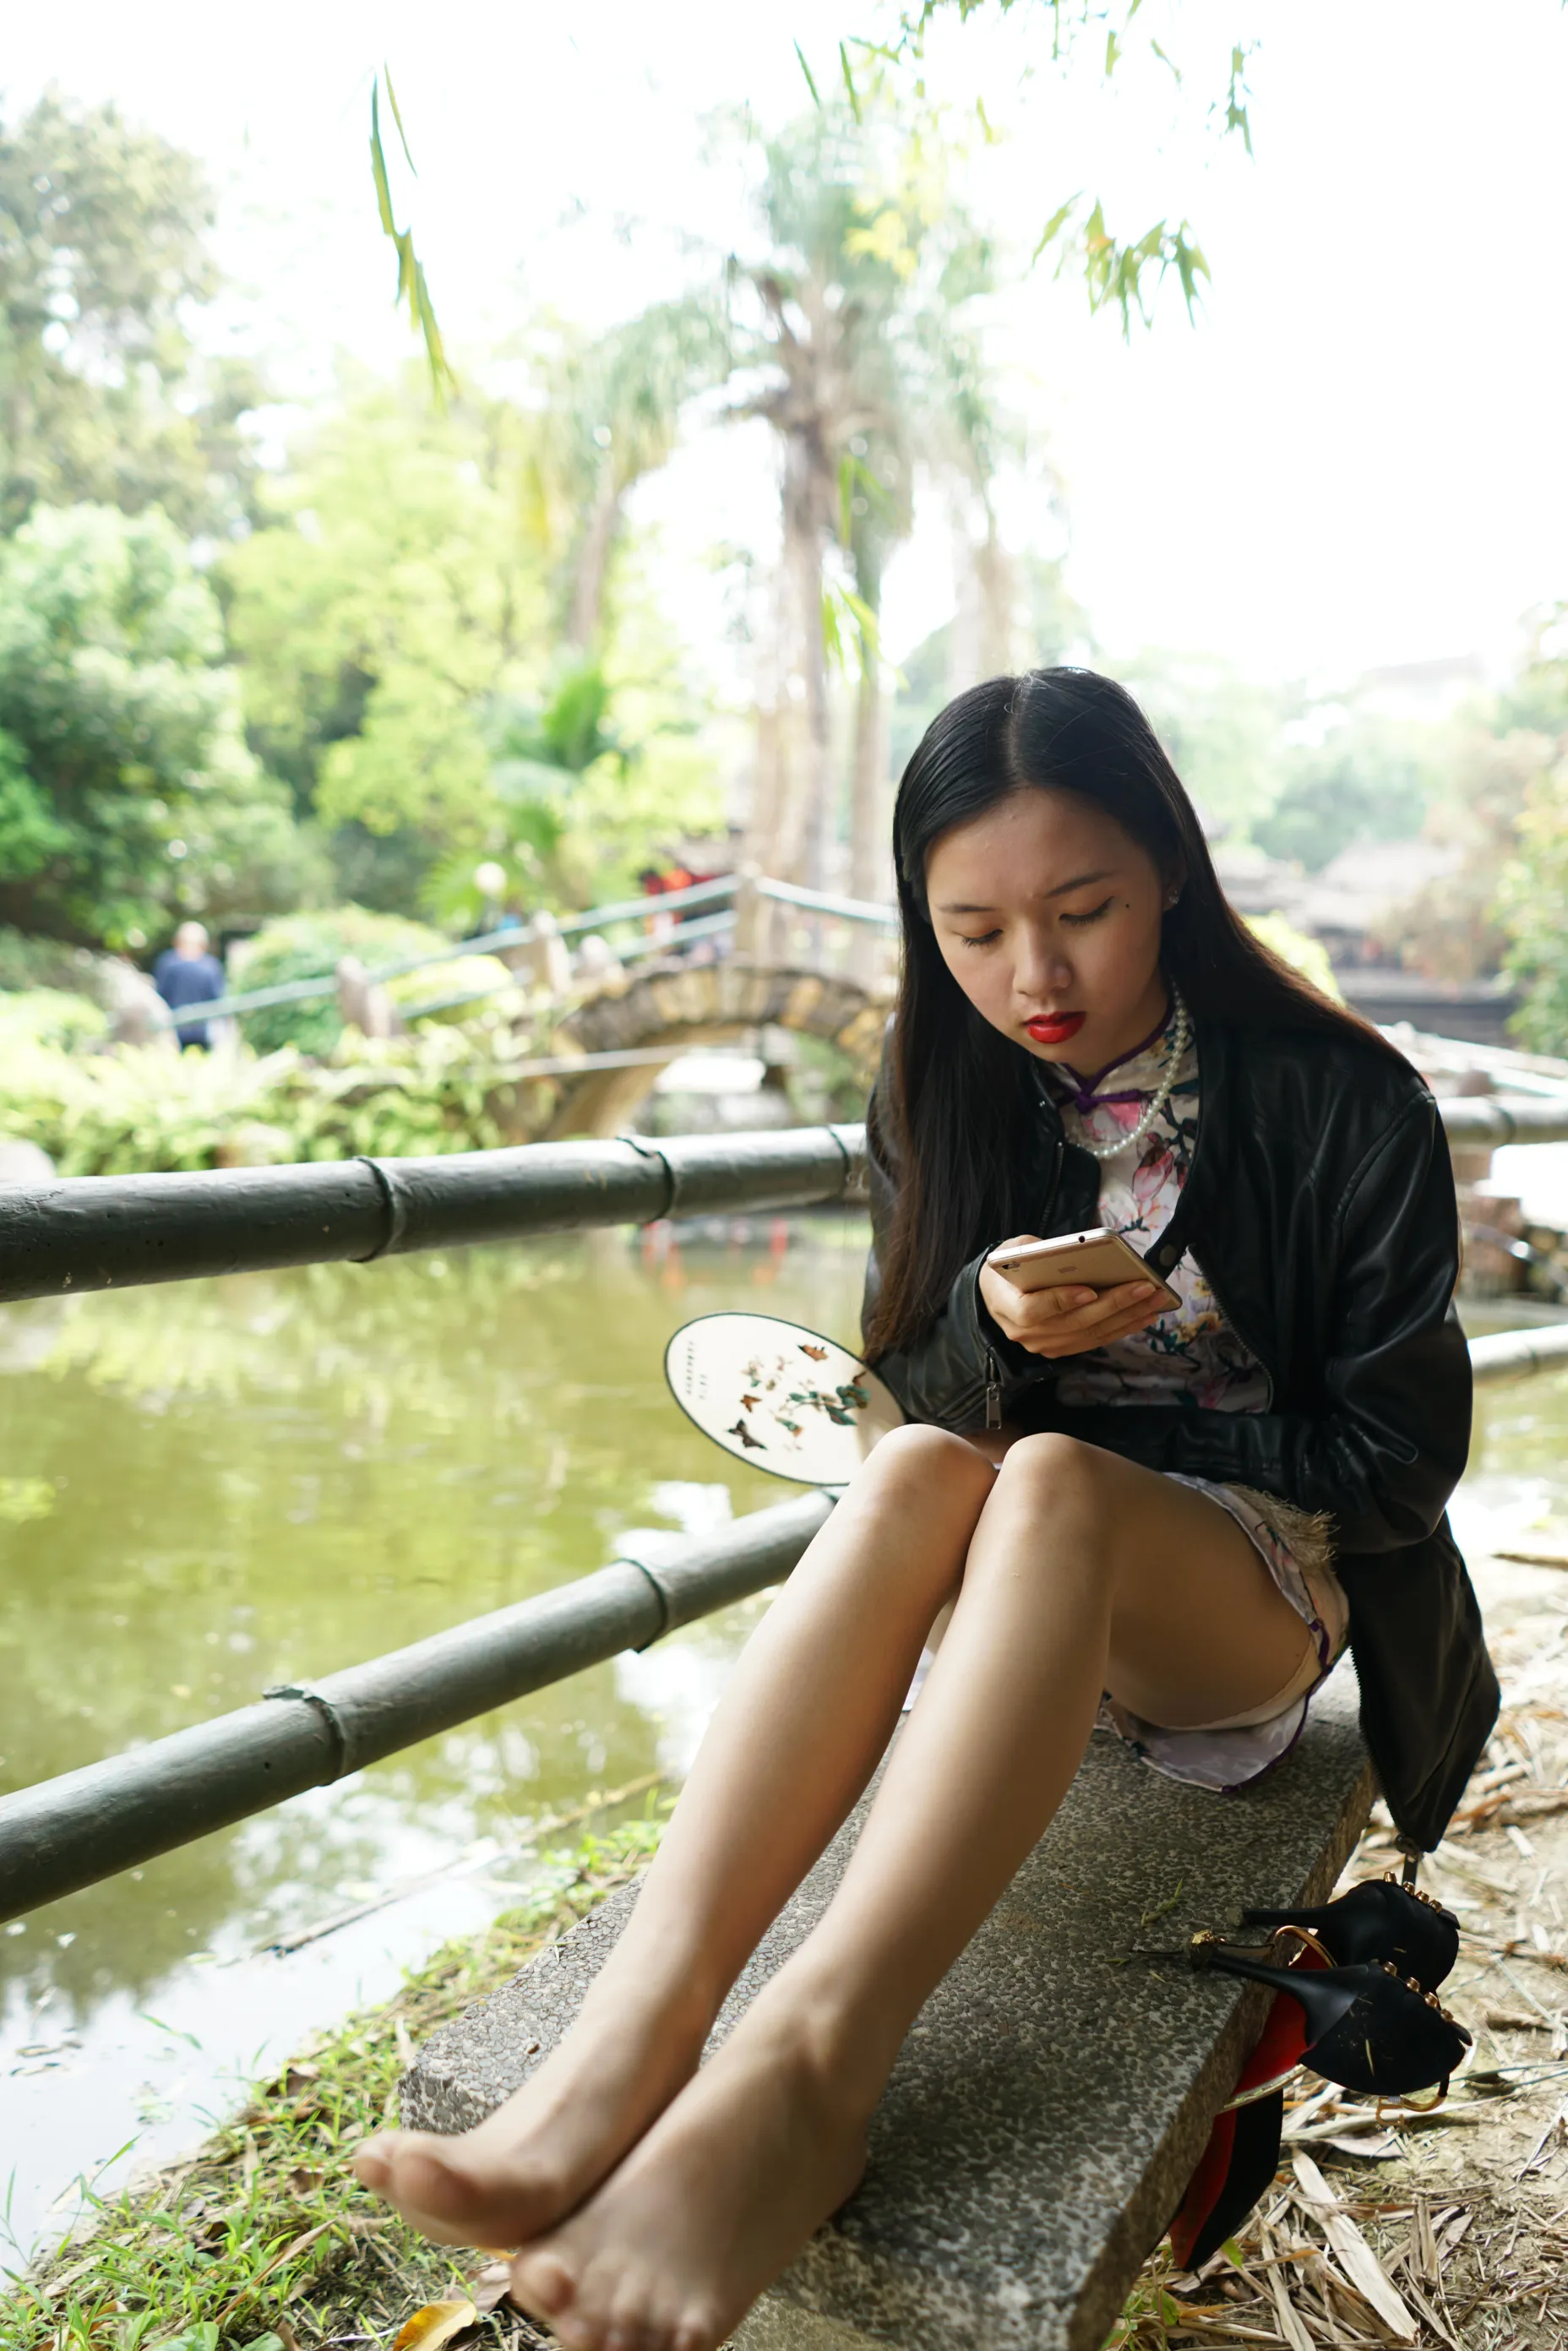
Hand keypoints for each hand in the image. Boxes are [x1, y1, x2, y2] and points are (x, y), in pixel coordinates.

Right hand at [978, 1234, 1165, 1360]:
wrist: (999, 1291)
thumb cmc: (1010, 1264)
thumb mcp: (1015, 1248)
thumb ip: (1040, 1252)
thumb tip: (1080, 1252)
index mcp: (1005, 1305)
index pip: (1032, 1311)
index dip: (1061, 1302)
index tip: (1089, 1291)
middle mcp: (1024, 1333)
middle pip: (1074, 1323)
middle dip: (1114, 1304)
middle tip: (1146, 1288)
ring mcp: (1043, 1345)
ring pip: (1091, 1334)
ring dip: (1127, 1317)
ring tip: (1155, 1300)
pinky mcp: (1061, 1348)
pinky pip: (1095, 1340)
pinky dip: (1122, 1327)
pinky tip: (1145, 1315)